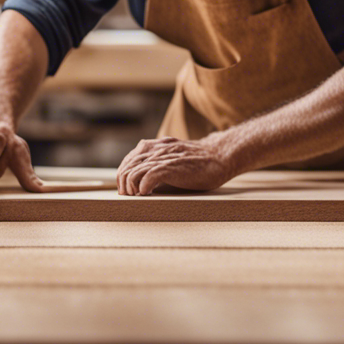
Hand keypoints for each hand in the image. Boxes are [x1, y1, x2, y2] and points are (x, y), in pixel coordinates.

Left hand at [116, 136, 236, 195]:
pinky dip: (143, 188)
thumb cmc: (199, 161)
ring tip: (138, 196)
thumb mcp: (173, 156)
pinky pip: (147, 178)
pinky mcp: (171, 167)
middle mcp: (155, 149)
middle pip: (126, 168)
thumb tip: (143, 180)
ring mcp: (163, 158)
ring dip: (132, 189)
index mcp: (154, 146)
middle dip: (124, 185)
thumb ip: (159, 161)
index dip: (123, 176)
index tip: (127, 190)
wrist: (220, 155)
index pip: (128, 161)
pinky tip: (147, 194)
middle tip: (129, 197)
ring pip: (133, 173)